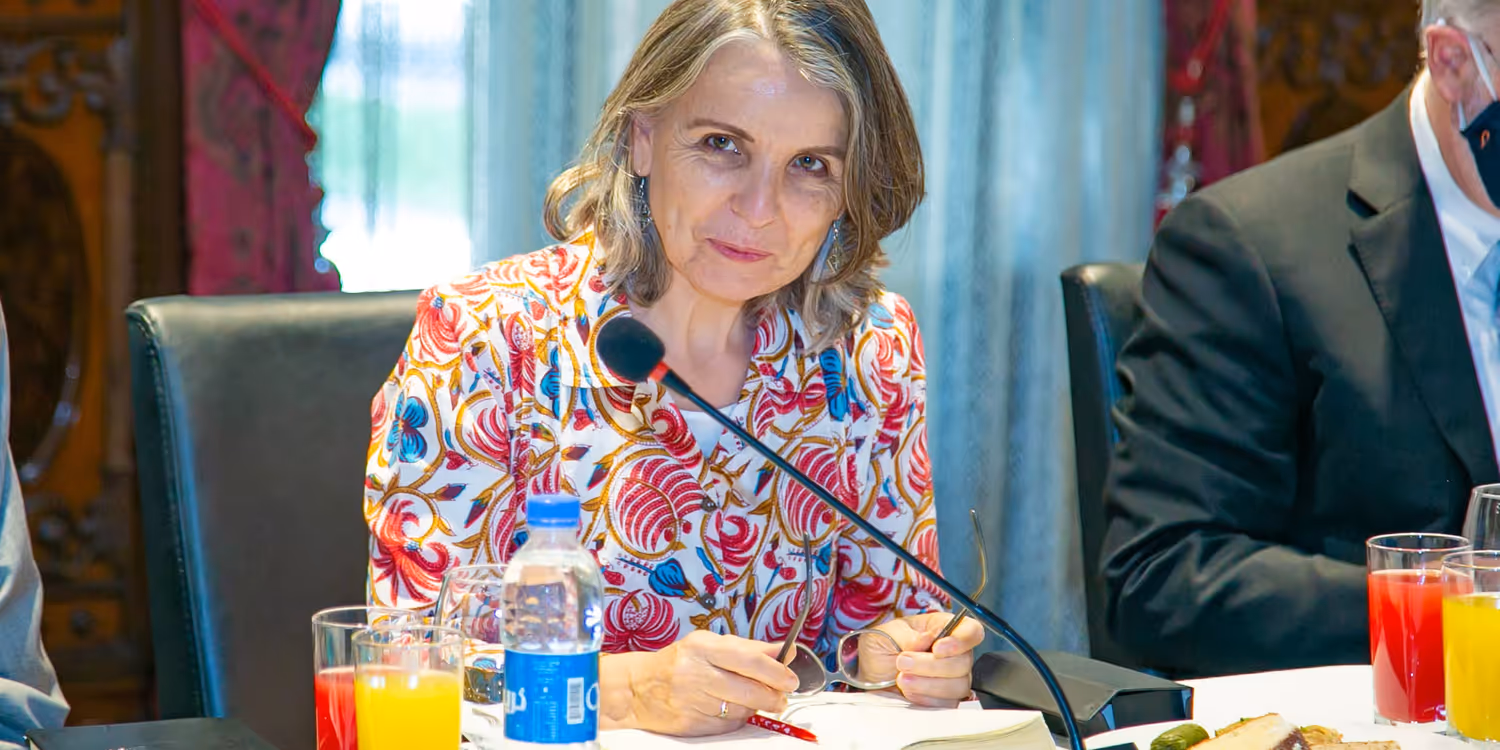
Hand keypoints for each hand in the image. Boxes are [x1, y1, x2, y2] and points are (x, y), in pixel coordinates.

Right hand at [601, 631, 798, 735]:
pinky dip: (737, 718)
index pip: (749, 660)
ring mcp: (692, 701)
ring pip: (741, 710)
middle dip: (773, 696)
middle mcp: (696, 673)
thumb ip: (750, 648)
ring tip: (754, 700)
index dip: (776, 671)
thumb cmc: (680, 662)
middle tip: (781, 697)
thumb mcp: (711, 644)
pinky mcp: (690, 724)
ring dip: (755, 707)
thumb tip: (786, 650)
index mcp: (703, 647)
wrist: (637, 687)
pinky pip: (727, 725)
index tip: (791, 679)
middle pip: (749, 690)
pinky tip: (731, 709)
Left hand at [868, 612, 983, 706]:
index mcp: (943, 627)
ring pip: (958, 685)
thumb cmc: (882, 647)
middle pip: (964, 662)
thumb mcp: (887, 633)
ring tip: (902, 678)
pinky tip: (909, 692)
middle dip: (931, 665)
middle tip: (903, 662)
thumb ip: (908, 635)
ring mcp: (952, 678)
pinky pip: (947, 704)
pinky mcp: (945, 700)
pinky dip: (926, 699)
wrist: (871, 674)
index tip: (937, 648)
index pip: (971, 631)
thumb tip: (927, 639)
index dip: (960, 641)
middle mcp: (953, 653)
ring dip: (927, 684)